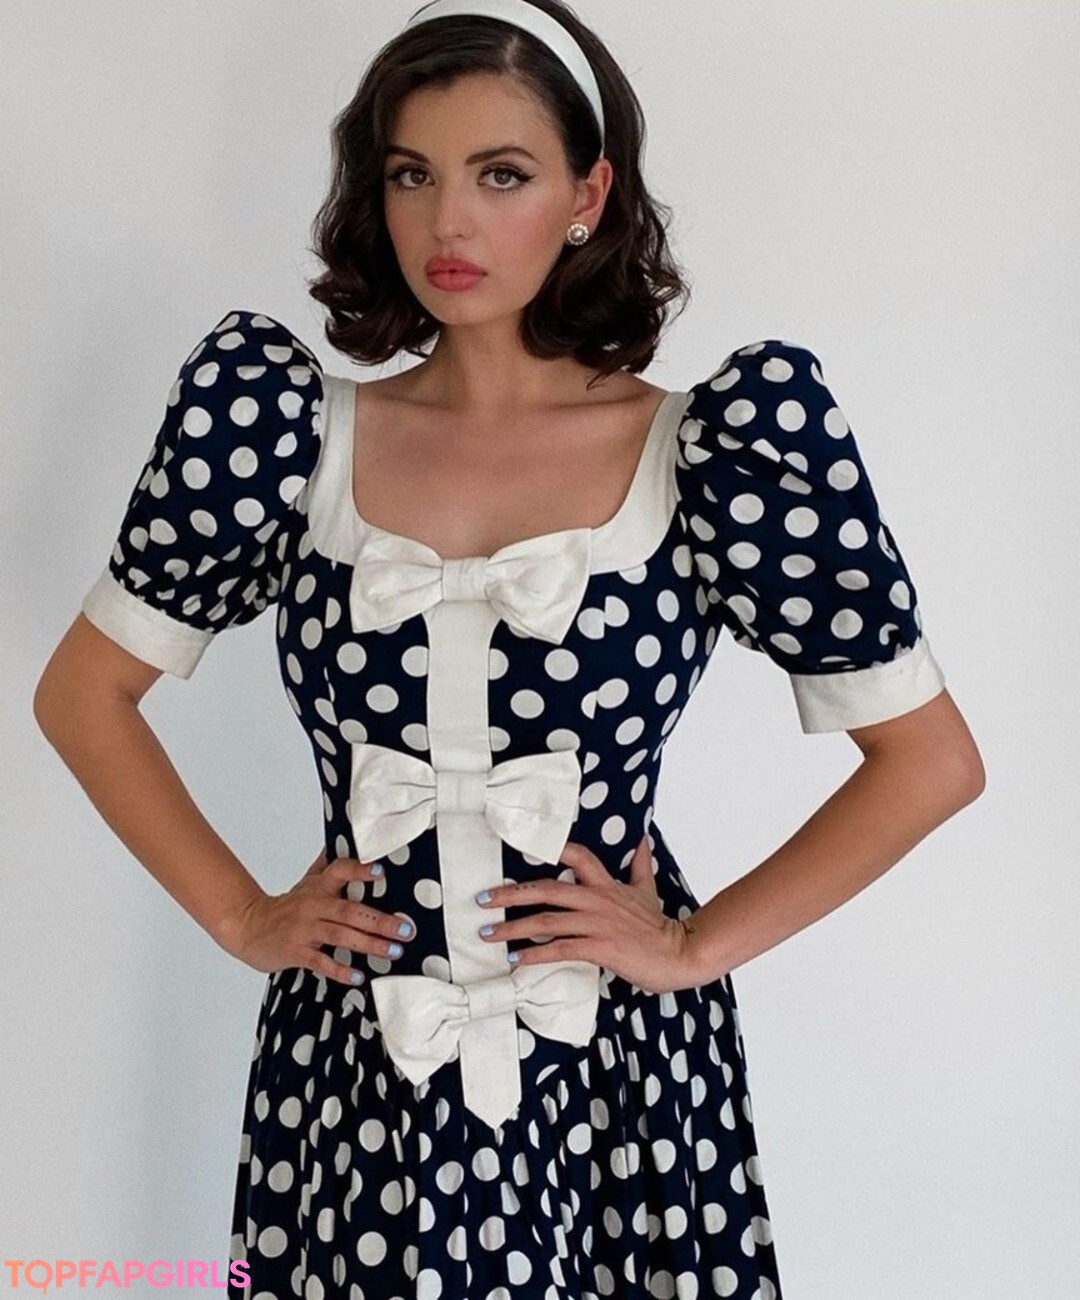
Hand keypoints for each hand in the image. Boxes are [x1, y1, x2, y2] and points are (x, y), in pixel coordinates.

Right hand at [220, 848, 417, 985]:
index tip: (381, 873)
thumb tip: (345, 840)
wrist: (248, 926)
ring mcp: (305, 929)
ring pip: (341, 935)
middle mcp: (314, 905)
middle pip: (350, 910)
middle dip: (380, 920)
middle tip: (406, 929)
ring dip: (369, 944)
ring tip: (393, 951)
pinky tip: (357, 975)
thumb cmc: (286, 907)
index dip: (359, 871)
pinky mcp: (296, 951)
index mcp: (319, 887)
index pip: (340, 871)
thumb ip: (328, 867)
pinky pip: (320, 961)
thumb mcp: (307, 883)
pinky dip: (339, 969)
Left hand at [476, 835, 704, 994]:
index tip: (517, 848)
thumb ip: (640, 863)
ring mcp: (596, 924)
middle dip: (510, 894)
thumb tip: (641, 838)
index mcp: (605, 884)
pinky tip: (515, 959)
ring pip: (546, 921)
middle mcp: (596, 899)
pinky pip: (559, 949)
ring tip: (488, 933)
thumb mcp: (647, 887)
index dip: (548, 848)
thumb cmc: (658, 925)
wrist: (678, 953)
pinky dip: (534, 955)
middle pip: (546, 889)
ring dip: (513, 927)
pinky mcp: (598, 948)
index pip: (576, 855)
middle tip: (482, 899)